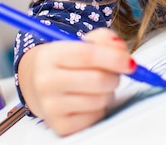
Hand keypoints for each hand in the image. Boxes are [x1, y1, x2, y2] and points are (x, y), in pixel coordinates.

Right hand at [17, 28, 135, 135]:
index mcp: (50, 55)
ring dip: (108, 92)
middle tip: (114, 73)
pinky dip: (100, 107)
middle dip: (115, 76)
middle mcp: (47, 82)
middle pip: (97, 80)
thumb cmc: (64, 60)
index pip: (87, 55)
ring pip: (100, 100)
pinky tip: (90, 99)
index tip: (130, 62)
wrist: (35, 83)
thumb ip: (103, 39)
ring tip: (98, 85)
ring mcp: (51, 107)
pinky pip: (96, 117)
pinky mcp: (60, 126)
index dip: (114, 58)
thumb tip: (121, 50)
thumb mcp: (79, 42)